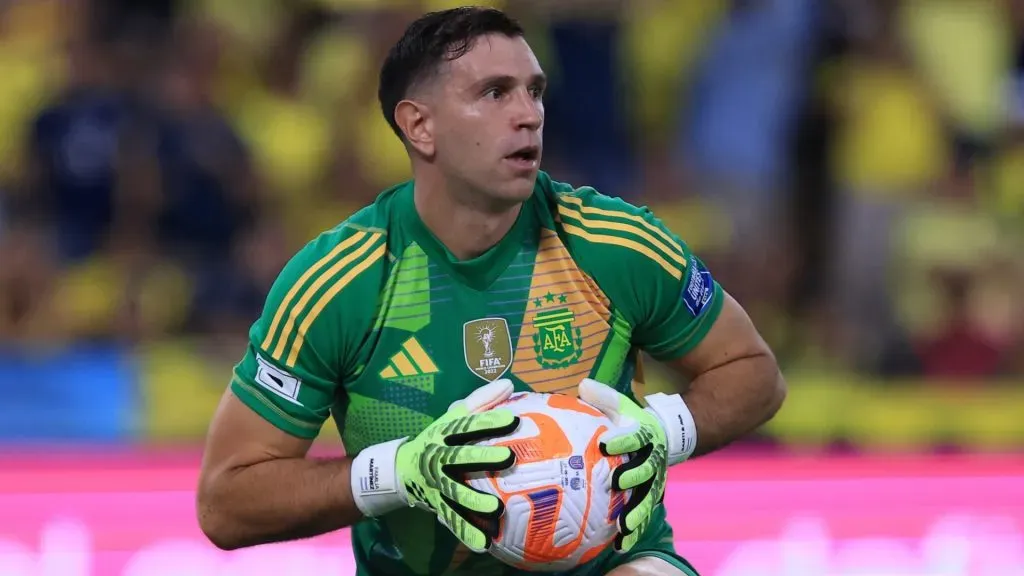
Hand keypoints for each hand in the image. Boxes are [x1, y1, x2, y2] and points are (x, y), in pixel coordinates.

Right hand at [395, 378, 519, 551]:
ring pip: (455, 492)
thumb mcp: (452, 417)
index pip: (467, 423)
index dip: (489, 420)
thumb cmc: (437, 439)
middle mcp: (436, 456)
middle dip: (483, 457)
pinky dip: (467, 532)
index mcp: (442, 432)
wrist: (398, 469)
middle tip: (509, 457)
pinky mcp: (436, 504)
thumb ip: (481, 402)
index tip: (514, 419)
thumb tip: (510, 383)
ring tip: (496, 508)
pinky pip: (452, 519)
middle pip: (460, 456)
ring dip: (475, 501)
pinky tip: (484, 544)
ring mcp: (435, 483)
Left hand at [578, 378, 694, 551]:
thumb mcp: (622, 405)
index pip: (636, 436)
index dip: (622, 439)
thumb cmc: (632, 421)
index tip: (605, 443)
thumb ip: (604, 397)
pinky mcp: (651, 496)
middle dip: (633, 476)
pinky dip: (635, 530)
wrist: (663, 437)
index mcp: (646, 434)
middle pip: (645, 469)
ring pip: (647, 497)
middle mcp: (653, 459)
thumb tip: (582, 385)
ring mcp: (654, 480)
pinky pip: (644, 515)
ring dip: (637, 511)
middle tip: (617, 482)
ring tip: (623, 525)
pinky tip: (622, 544)